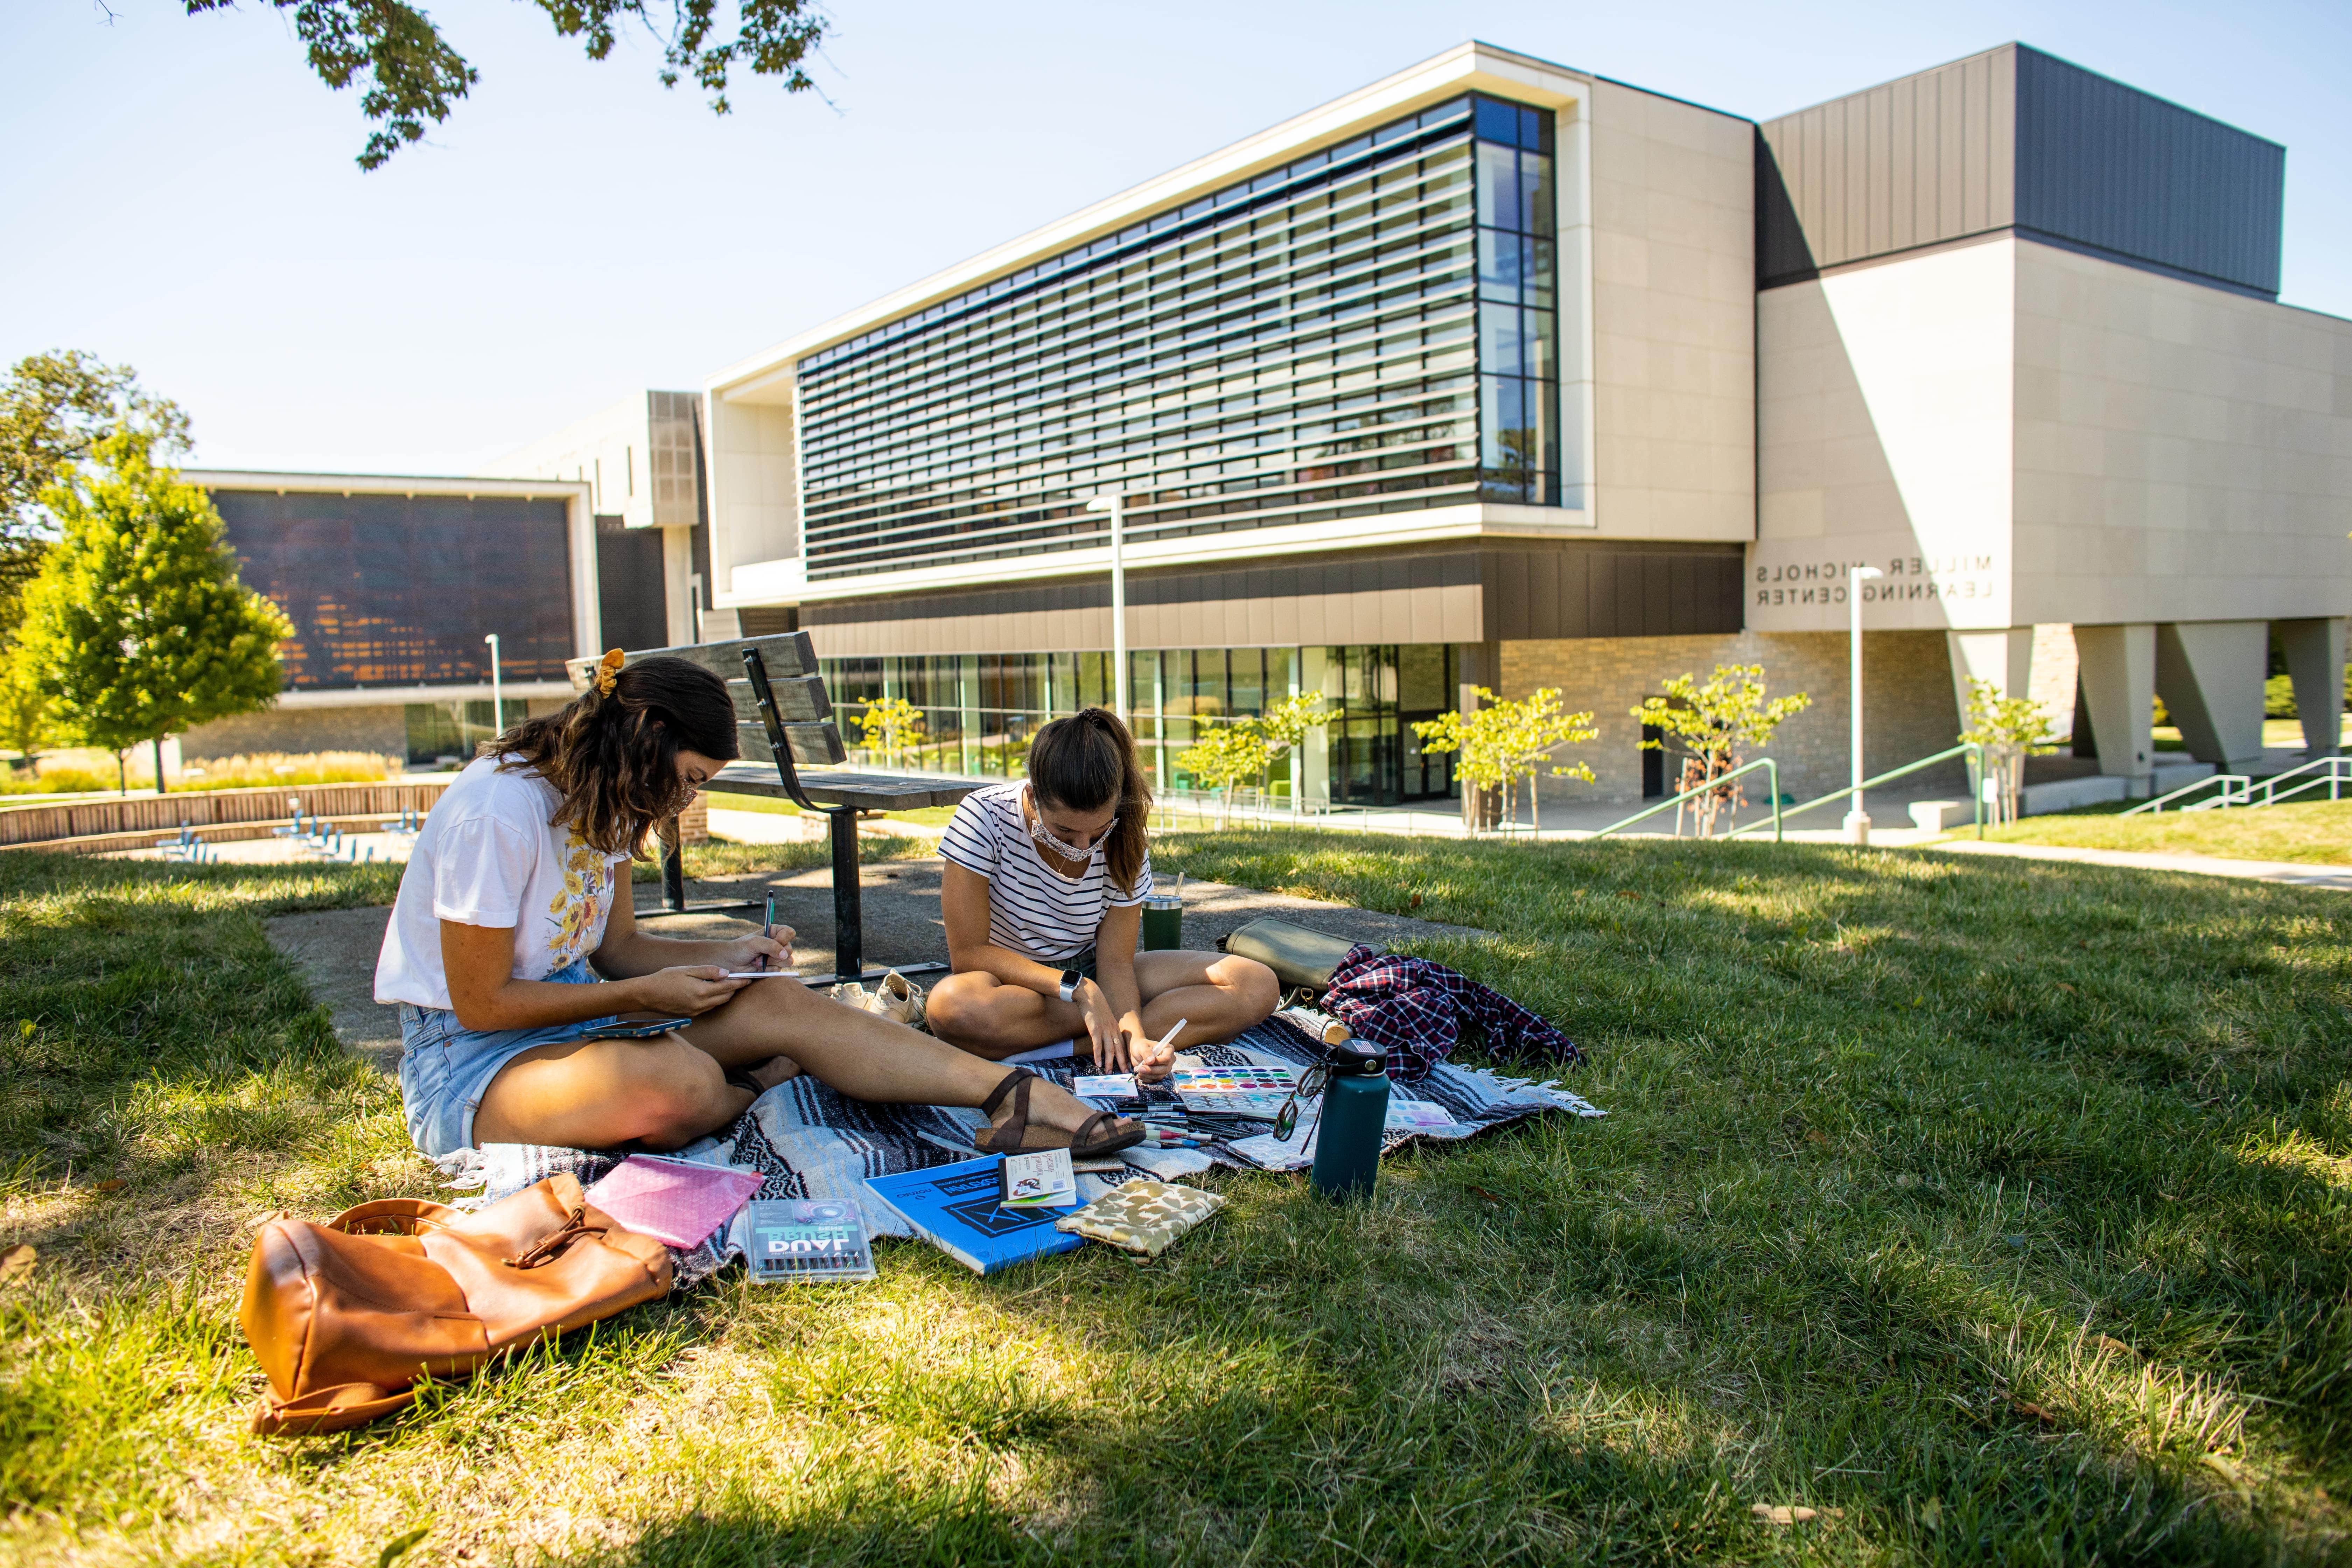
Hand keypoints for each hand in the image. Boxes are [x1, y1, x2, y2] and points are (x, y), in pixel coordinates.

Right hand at [629, 965, 751, 1016]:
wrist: (646, 995)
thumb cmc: (665, 978)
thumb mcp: (687, 970)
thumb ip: (708, 971)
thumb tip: (726, 972)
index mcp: (701, 991)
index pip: (728, 987)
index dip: (740, 981)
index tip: (749, 977)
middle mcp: (701, 1004)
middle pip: (726, 997)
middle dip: (735, 988)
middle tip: (741, 979)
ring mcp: (696, 1011)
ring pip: (718, 1003)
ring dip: (725, 994)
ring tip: (728, 984)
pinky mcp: (691, 1015)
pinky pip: (709, 1007)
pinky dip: (714, 1000)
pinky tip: (712, 992)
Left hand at [723, 928, 792, 972]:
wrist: (731, 962)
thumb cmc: (740, 948)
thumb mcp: (754, 943)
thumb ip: (770, 946)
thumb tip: (785, 955)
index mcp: (774, 932)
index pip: (789, 933)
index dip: (784, 939)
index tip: (775, 942)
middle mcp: (778, 944)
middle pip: (789, 949)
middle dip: (774, 955)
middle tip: (760, 955)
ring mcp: (776, 956)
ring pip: (787, 961)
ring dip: (771, 963)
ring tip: (757, 961)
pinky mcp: (773, 967)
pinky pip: (779, 970)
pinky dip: (767, 970)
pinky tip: (757, 967)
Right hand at [1074, 981, 1125, 1066]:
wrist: (1090, 995)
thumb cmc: (1096, 1007)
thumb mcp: (1105, 1018)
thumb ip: (1107, 1028)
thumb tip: (1106, 1037)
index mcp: (1115, 1028)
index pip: (1123, 1045)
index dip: (1125, 1056)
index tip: (1128, 1066)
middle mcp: (1112, 1030)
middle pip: (1119, 1049)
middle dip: (1122, 1062)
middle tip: (1124, 1073)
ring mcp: (1104, 1029)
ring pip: (1109, 1049)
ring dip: (1109, 1062)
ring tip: (1109, 1072)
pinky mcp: (1095, 1029)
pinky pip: (1097, 1045)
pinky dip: (1098, 1055)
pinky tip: (1098, 1063)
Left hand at [1126, 1013, 1175, 1080]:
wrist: (1135, 1050)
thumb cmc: (1139, 1045)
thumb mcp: (1141, 1047)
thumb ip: (1146, 1053)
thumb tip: (1150, 1061)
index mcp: (1168, 1049)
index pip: (1167, 1058)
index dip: (1158, 1062)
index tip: (1146, 1062)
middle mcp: (1170, 1058)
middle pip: (1165, 1069)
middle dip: (1151, 1070)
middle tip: (1138, 1068)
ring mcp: (1165, 1067)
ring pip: (1160, 1075)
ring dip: (1148, 1075)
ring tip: (1138, 1069)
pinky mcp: (1160, 1074)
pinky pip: (1156, 1080)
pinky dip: (1147, 1078)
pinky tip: (1141, 1073)